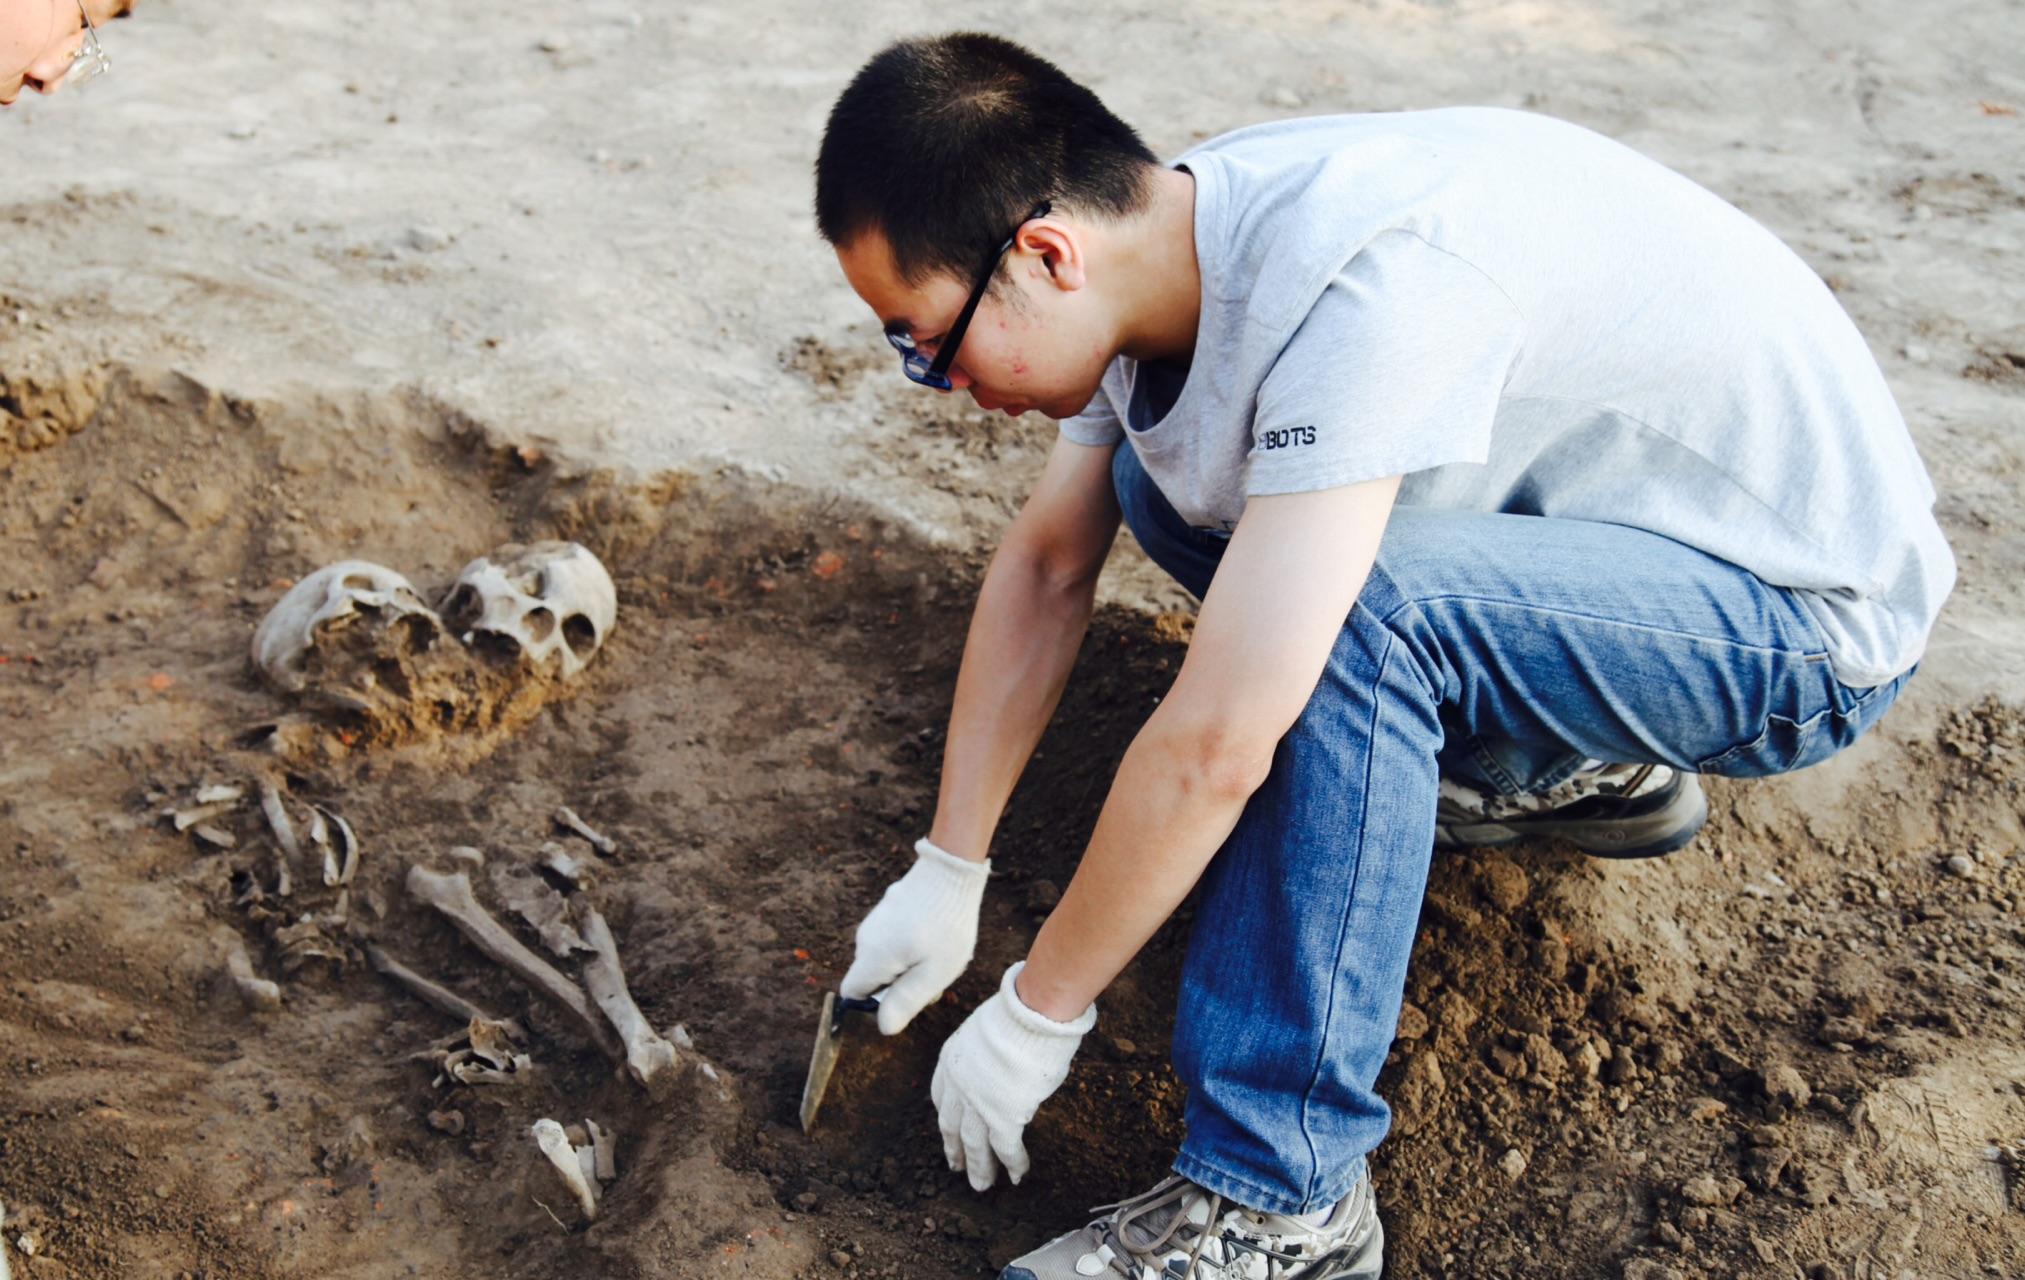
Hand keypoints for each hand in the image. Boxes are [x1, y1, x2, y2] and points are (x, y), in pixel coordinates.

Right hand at [839, 837, 990, 1034]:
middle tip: (933, 973)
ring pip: (885, 956)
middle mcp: (865, 938)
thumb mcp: (933, 973)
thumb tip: (883, 1027)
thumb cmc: (946, 925)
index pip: (852, 993)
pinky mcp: (889, 907)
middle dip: (899, 983)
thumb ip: (905, 1001)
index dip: (874, 1004)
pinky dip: (912, 942)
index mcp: (871, 957)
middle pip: (872, 976)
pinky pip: (894, 937)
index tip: (904, 996)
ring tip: (939, 951)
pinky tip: (937, 932)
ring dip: (908, 962)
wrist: (951, 870)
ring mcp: (876, 920)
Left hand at [931, 960, 1095, 1190]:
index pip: (941, 1094)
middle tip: (956, 1166)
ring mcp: (977, 1103)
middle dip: (954, 1147)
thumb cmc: (1021, 1013)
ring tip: (980, 1186)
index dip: (946, 1113)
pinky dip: (1012, 1164)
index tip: (949, 1128)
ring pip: (974, 1144)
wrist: (1032, 1014)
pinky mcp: (1002, 1116)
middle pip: (951, 1124)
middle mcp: (958, 1084)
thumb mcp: (989, 1030)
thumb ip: (988, 1054)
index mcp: (952, 1058)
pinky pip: (1006, 1148)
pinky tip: (1016, 1177)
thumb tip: (1004, 1065)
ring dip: (979, 1167)